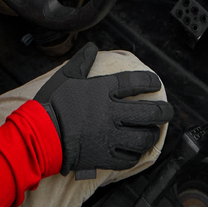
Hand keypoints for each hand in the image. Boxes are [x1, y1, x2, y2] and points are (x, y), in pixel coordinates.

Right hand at [35, 43, 171, 174]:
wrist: (41, 135)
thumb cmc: (52, 104)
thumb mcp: (66, 76)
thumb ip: (82, 62)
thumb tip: (91, 47)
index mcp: (104, 91)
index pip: (136, 83)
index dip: (150, 82)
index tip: (155, 83)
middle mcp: (112, 113)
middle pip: (150, 113)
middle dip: (164, 112)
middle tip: (167, 112)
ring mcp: (110, 136)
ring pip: (143, 138)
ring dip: (152, 135)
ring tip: (153, 133)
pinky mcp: (105, 156)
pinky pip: (128, 159)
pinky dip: (135, 155)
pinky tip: (135, 151)